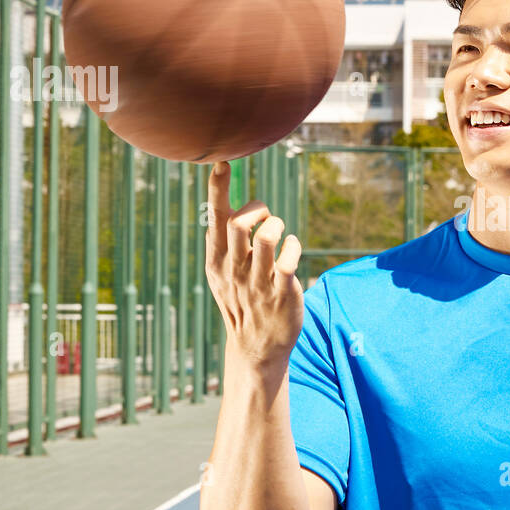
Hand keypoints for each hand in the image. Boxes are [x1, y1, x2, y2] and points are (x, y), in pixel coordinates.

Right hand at [204, 161, 303, 375]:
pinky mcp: (282, 291)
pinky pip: (290, 257)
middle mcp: (234, 270)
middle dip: (258, 208)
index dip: (218, 188)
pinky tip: (293, 250)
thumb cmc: (241, 300)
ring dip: (278, 224)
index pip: (215, 219)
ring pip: (266, 236)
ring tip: (281, 233)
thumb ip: (223, 241)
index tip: (222, 162)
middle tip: (266, 216)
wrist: (256, 347)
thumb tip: (226, 205)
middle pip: (239, 223)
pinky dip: (295, 245)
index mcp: (217, 261)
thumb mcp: (223, 273)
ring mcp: (258, 282)